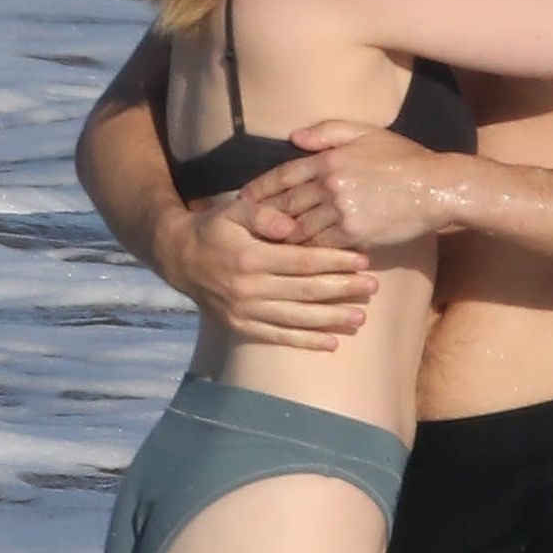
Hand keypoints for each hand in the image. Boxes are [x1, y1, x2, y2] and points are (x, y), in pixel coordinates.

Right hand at [165, 194, 377, 350]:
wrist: (179, 257)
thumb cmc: (215, 228)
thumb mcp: (234, 209)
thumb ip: (263, 213)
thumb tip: (292, 224)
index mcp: (251, 256)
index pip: (303, 261)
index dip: (335, 262)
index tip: (363, 260)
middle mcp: (249, 287)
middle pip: (305, 291)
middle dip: (343, 290)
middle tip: (373, 288)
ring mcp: (245, 310)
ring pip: (296, 318)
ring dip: (331, 319)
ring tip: (361, 317)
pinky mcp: (241, 326)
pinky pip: (278, 337)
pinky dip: (305, 341)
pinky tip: (332, 343)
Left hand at [240, 123, 460, 249]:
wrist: (436, 187)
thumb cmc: (404, 158)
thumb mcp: (367, 134)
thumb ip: (328, 132)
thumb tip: (294, 137)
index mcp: (330, 158)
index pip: (284, 174)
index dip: (261, 188)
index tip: (244, 199)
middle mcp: (330, 184)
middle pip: (286, 205)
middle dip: (264, 218)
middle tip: (243, 229)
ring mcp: (342, 211)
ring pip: (300, 230)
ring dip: (281, 240)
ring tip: (263, 249)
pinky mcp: (355, 234)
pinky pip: (322, 246)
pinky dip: (308, 253)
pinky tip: (296, 260)